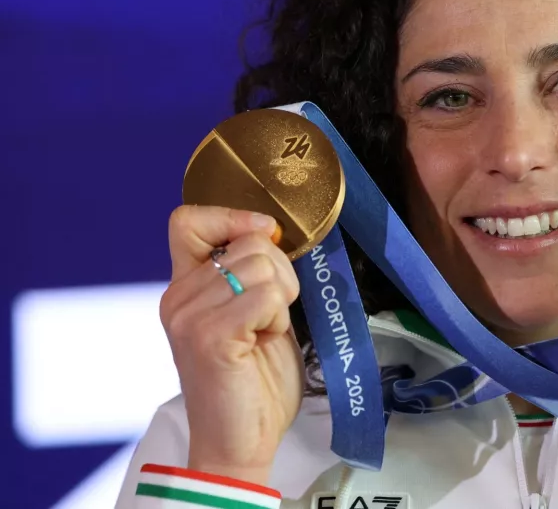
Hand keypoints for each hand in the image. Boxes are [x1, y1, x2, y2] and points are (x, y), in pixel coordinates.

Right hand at [161, 205, 303, 484]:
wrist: (241, 441)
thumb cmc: (253, 380)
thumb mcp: (252, 312)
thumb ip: (251, 272)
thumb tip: (268, 229)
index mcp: (184, 287)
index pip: (187, 221)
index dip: (232, 217)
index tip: (263, 237)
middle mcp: (178, 297)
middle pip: (249, 241)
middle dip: (279, 273)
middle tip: (268, 316)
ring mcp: (189, 316)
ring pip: (263, 266)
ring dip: (280, 300)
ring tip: (262, 333)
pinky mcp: (209, 335)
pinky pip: (266, 296)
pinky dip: (277, 319)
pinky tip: (261, 344)